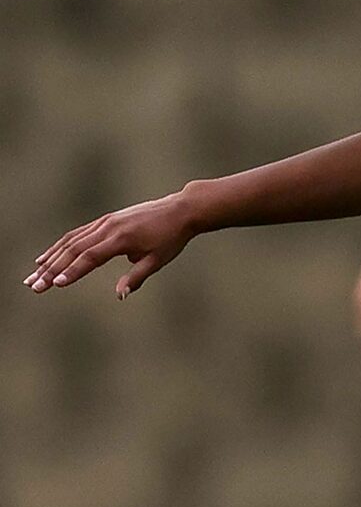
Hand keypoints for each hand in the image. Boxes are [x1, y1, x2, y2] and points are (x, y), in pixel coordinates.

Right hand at [24, 192, 197, 298]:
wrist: (180, 210)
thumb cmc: (171, 238)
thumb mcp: (159, 260)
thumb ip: (137, 277)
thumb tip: (120, 295)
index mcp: (122, 239)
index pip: (90, 257)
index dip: (72, 271)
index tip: (55, 284)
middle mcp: (108, 227)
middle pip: (73, 249)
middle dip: (52, 269)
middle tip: (34, 286)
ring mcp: (104, 222)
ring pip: (70, 240)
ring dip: (50, 258)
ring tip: (33, 274)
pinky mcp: (105, 220)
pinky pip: (77, 233)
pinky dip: (60, 246)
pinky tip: (47, 257)